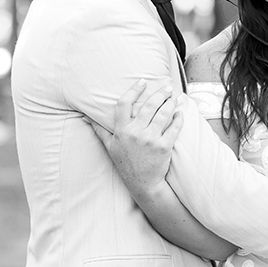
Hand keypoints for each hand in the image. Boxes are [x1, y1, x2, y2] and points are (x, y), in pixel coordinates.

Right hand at [91, 79, 183, 196]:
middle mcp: (135, 133)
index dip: (134, 90)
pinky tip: (180, 113)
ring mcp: (150, 140)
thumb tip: (87, 117)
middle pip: (148, 106)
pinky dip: (178, 119)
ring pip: (162, 114)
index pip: (124, 104)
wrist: (142, 184)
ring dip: (170, 103)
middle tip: (167, 87)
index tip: (143, 82)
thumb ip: (100, 131)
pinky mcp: (164, 147)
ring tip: (174, 97)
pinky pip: (174, 128)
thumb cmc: (125, 164)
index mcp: (121, 131)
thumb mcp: (110, 147)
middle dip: (160, 93)